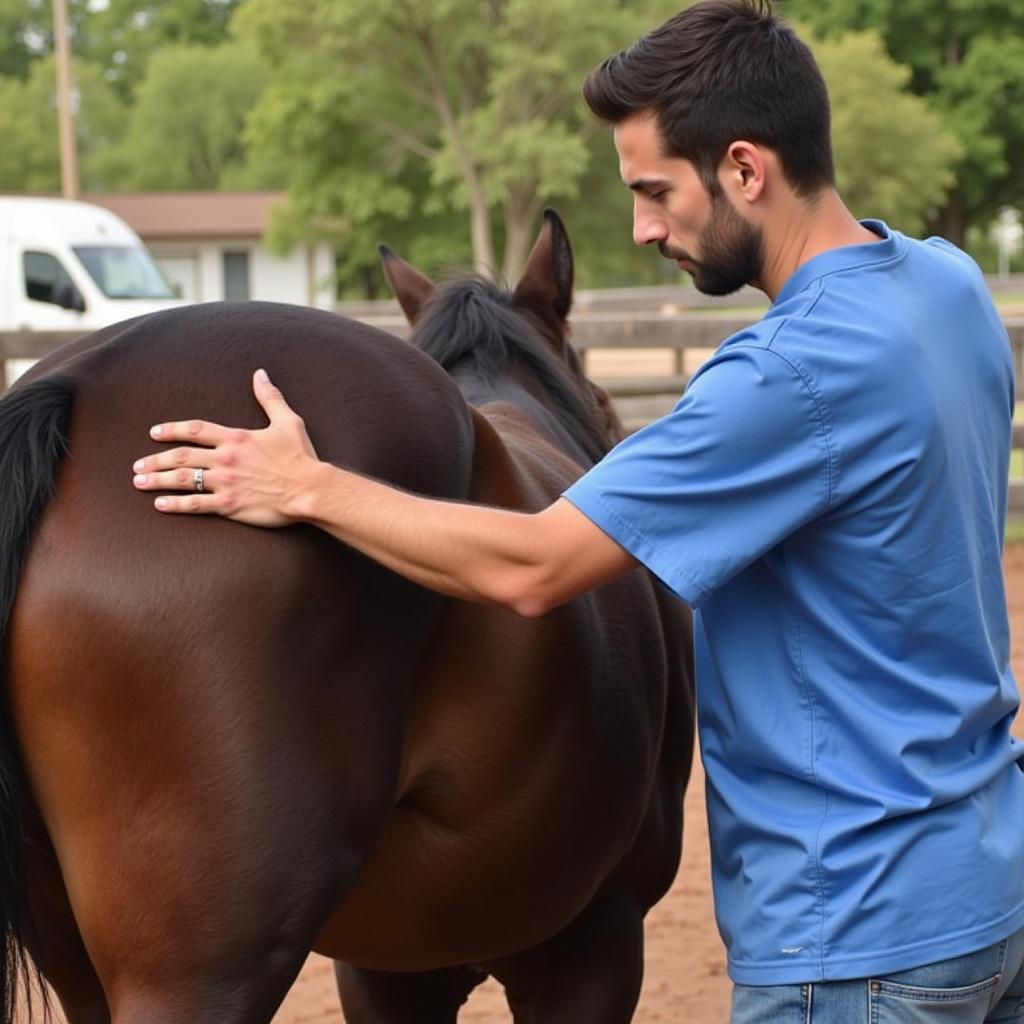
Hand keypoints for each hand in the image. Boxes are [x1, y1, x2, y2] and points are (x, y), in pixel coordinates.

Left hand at [132, 368, 320, 527]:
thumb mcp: (288, 421)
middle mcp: (225, 459)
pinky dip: (176, 504)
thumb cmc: (301, 457)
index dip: (172, 430)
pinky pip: (196, 505)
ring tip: (139, 482)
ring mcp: (226, 482)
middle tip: (138, 465)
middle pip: (182, 456)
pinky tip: (160, 504)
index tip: (154, 433)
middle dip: (156, 460)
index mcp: (236, 438)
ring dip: (158, 480)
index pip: (195, 430)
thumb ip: (270, 398)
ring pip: (183, 479)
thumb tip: (260, 374)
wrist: (309, 488)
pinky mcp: (230, 505)